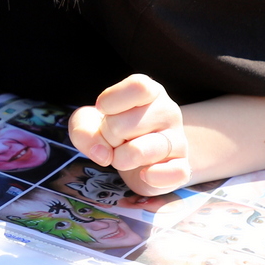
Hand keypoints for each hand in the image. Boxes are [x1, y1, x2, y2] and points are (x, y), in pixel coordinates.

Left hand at [68, 74, 189, 195]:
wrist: (136, 159)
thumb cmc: (112, 131)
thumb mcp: (87, 122)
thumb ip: (82, 129)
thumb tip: (101, 152)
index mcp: (151, 92)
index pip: (139, 87)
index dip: (112, 101)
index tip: (103, 110)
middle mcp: (169, 112)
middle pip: (124, 124)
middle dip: (108, 137)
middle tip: (116, 139)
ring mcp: (179, 140)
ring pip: (140, 151)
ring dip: (120, 159)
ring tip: (124, 155)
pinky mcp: (182, 168)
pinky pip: (171, 173)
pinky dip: (150, 177)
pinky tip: (144, 173)